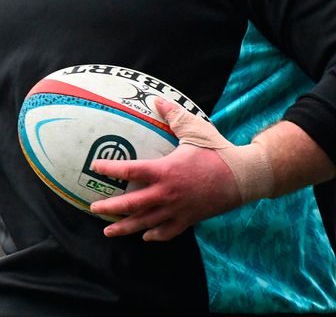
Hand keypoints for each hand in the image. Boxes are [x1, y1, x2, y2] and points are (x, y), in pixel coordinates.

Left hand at [89, 98, 242, 240]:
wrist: (242, 176)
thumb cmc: (217, 151)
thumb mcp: (195, 129)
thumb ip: (174, 115)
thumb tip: (157, 100)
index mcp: (166, 170)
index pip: (131, 170)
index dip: (111, 169)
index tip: (95, 167)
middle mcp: (167, 193)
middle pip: (131, 205)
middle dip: (109, 208)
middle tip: (93, 207)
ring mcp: (177, 210)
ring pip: (145, 223)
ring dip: (125, 228)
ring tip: (108, 231)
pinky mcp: (189, 219)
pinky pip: (167, 232)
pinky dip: (154, 235)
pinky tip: (146, 236)